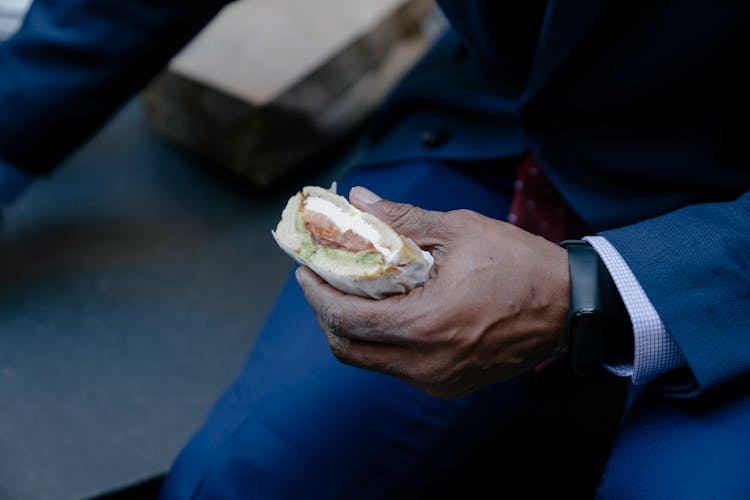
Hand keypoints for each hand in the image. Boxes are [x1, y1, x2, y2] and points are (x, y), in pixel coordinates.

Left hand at [296, 186, 569, 397]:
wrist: (570, 306)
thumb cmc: (518, 263)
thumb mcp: (459, 230)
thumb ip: (402, 220)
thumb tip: (356, 201)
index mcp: (426, 325)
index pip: (346, 319)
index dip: (316, 294)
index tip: (306, 270)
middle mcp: (427, 364)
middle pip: (349, 349)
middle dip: (326, 314)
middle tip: (321, 282)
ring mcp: (439, 381)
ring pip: (371, 361)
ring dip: (352, 329)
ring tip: (351, 293)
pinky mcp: (451, 385)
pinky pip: (398, 367)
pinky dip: (381, 341)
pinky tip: (387, 312)